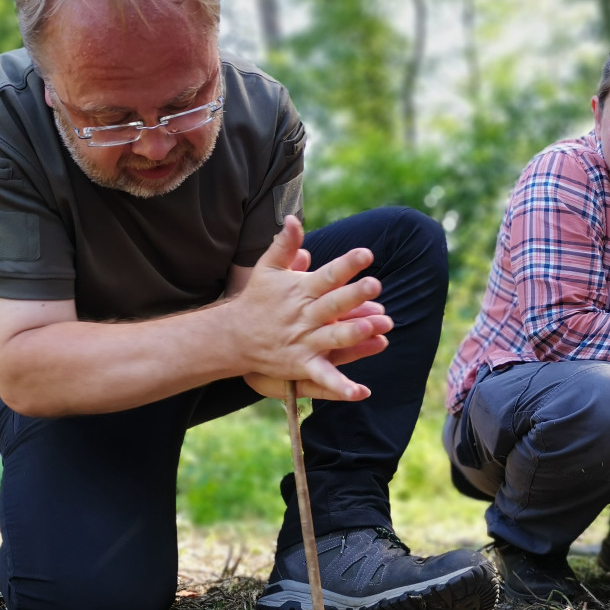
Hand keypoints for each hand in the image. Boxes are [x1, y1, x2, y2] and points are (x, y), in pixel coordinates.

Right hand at [229, 215, 393, 401]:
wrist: (233, 336)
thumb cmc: (257, 299)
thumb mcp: (267, 268)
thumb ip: (284, 245)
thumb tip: (292, 218)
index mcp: (300, 291)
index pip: (327, 275)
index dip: (347, 264)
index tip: (367, 254)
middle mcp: (304, 316)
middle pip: (333, 304)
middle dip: (353, 295)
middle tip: (375, 285)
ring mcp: (303, 342)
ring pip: (332, 337)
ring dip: (352, 333)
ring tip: (376, 327)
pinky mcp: (301, 365)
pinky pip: (323, 376)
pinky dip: (340, 386)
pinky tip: (360, 391)